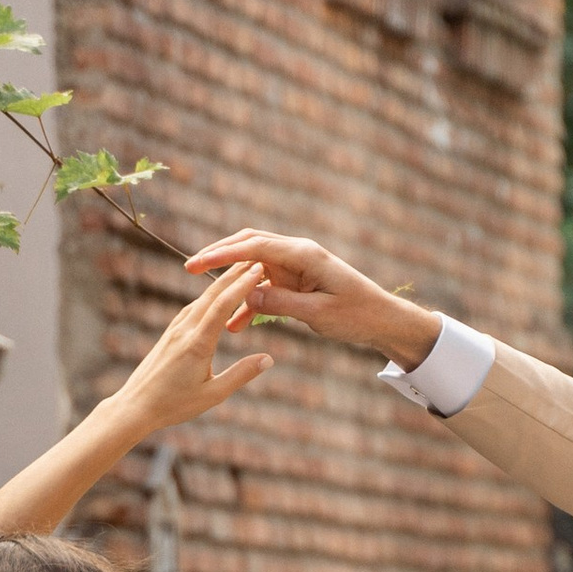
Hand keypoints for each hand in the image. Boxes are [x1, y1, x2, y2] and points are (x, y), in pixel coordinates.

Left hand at [108, 258, 272, 438]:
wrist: (135, 406)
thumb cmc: (174, 405)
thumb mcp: (213, 395)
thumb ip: (241, 375)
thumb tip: (268, 359)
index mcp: (198, 343)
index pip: (223, 305)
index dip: (242, 285)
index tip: (258, 269)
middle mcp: (185, 329)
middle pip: (213, 293)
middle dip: (234, 273)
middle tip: (255, 258)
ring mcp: (175, 329)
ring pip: (202, 298)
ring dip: (222, 282)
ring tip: (240, 270)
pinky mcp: (170, 333)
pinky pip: (193, 308)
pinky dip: (209, 297)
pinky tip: (216, 294)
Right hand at [185, 227, 438, 370]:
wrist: (382, 320)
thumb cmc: (356, 315)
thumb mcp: (318, 315)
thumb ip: (280, 304)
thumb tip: (246, 296)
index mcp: (303, 254)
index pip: (254, 247)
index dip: (222, 255)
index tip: (197, 264)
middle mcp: (297, 254)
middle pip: (248, 246)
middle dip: (219, 257)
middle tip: (190, 269)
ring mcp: (296, 266)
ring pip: (253, 267)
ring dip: (232, 282)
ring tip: (205, 298)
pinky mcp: (296, 281)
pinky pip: (266, 288)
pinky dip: (250, 303)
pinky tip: (236, 325)